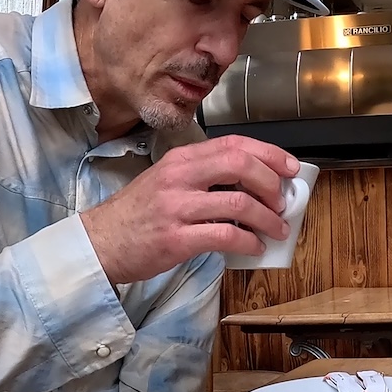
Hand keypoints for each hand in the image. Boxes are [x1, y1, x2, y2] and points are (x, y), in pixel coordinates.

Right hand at [80, 136, 298, 283]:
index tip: (291, 168)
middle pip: (241, 165)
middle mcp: (180, 176)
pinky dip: (249, 242)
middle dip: (272, 184)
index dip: (270, 154)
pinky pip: (225, 237)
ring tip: (276, 229)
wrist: (100, 241)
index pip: (234, 144)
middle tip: (282, 202)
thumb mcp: (168, 180)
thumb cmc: (138, 214)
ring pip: (239, 204)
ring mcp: (177, 207)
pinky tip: (254, 247)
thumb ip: (204, 176)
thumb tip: (252, 184)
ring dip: (267, 219)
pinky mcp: (177, 238)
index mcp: (182, 158)